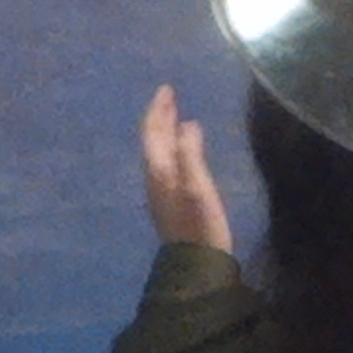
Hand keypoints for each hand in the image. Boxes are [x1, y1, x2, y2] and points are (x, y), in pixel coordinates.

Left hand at [139, 84, 233, 252]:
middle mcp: (155, 177)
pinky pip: (166, 161)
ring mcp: (161, 190)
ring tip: (177, 116)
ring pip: (159, 151)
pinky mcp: (170, 199)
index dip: (158, 109)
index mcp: (158, 169)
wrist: (196, 263)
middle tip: (171, 96)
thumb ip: (190, 154)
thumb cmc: (199, 222)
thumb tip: (187, 124)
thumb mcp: (197, 186)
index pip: (152, 131)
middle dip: (161, 116)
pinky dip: (172, 146)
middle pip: (153, 139)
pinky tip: (183, 149)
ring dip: (165, 130)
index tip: (166, 89)